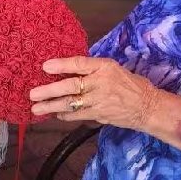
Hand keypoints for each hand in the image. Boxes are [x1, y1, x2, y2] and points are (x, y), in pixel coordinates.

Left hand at [29, 56, 160, 129]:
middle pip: (71, 86)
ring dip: (51, 107)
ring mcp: (99, 101)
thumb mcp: (114, 68)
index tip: (45, 66)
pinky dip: (65, 115)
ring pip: (71, 103)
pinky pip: (78, 115)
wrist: (148, 106)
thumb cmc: (130, 84)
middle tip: (33, 94)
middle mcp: (100, 83)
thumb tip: (69, 69)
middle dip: (50, 91)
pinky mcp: (99, 115)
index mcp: (104, 67)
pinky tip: (55, 115)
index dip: (61, 65)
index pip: (80, 63)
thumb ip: (93, 69)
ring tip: (36, 108)